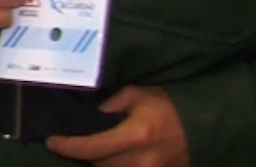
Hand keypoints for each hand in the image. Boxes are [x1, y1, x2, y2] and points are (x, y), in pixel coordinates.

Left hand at [46, 86, 189, 166]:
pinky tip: (111, 155)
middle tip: (73, 141)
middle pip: (99, 164)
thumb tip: (88, 119)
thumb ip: (109, 107)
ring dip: (100, 161)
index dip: (68, 147)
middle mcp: (142, 160)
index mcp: (136, 135)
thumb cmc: (167, 105)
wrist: (202, 125)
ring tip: (95, 147)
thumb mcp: (135, 95)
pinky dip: (116, 165)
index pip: (92, 148)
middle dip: (85, 153)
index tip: (52, 141)